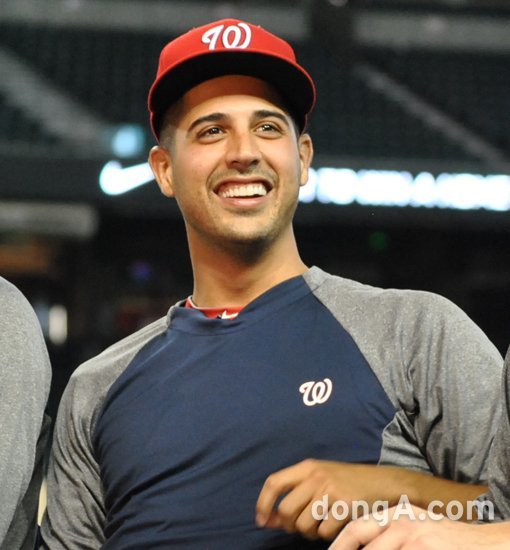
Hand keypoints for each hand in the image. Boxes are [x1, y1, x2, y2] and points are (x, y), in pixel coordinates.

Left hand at [255, 459, 403, 540]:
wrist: (381, 483)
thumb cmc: (345, 482)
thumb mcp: (318, 477)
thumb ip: (294, 493)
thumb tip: (267, 519)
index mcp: (306, 467)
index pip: (274, 483)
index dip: (263, 503)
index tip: (262, 520)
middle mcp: (316, 476)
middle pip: (286, 509)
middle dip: (288, 525)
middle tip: (299, 526)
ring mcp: (330, 490)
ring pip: (303, 524)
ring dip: (308, 532)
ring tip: (319, 524)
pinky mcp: (344, 506)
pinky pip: (323, 532)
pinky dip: (325, 535)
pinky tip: (334, 524)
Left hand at [329, 504, 508, 549]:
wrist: (486, 544)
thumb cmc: (446, 541)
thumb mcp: (417, 529)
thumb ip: (390, 537)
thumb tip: (360, 545)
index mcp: (396, 514)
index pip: (358, 526)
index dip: (340, 544)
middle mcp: (401, 521)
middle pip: (360, 534)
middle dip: (343, 548)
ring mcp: (413, 535)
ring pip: (374, 549)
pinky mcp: (423, 547)